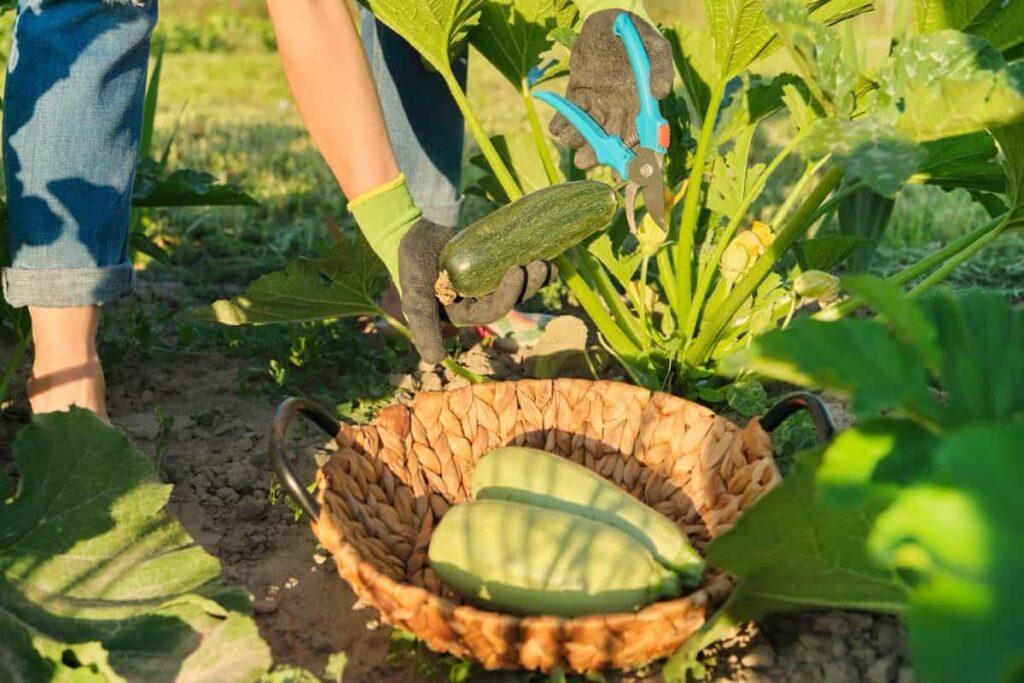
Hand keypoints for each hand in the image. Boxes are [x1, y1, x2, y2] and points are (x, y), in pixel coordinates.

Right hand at [398, 220, 555, 363]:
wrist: (418, 225)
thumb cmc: (413, 257)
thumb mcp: (414, 292)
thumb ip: (422, 325)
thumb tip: (434, 361)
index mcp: (461, 313)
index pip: (492, 310)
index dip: (509, 295)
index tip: (517, 271)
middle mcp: (477, 302)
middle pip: (510, 300)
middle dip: (527, 286)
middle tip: (539, 265)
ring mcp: (487, 284)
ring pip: (518, 288)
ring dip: (535, 279)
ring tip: (545, 263)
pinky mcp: (494, 266)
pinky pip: (518, 271)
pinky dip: (533, 268)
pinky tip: (549, 260)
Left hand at [549, 9, 672, 169]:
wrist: (609, 21)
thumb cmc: (637, 36)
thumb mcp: (654, 48)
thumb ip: (660, 69)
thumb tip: (660, 94)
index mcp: (641, 107)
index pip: (641, 139)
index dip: (634, 158)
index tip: (624, 170)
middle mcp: (620, 111)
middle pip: (612, 143)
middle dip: (599, 156)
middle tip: (586, 161)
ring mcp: (598, 106)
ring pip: (589, 133)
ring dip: (579, 141)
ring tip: (571, 141)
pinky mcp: (578, 97)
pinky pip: (569, 117)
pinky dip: (561, 125)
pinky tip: (558, 128)